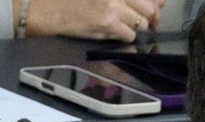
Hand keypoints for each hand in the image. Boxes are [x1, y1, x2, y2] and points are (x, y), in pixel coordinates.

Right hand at [24, 0, 164, 40]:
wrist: (46, 6)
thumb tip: (158, 2)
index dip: (155, 2)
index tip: (157, 5)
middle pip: (149, 7)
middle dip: (152, 16)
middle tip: (150, 20)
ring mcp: (112, 7)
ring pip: (140, 22)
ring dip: (137, 25)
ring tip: (124, 22)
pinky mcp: (106, 24)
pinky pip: (129, 35)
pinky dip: (126, 35)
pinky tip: (115, 31)